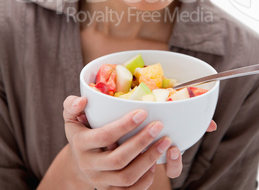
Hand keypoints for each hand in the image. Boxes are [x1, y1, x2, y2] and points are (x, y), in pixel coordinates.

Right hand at [63, 95, 182, 188]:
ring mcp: (101, 181)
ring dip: (149, 160)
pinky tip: (155, 162)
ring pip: (127, 177)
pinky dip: (146, 178)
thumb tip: (82, 100)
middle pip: (118, 159)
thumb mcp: (72, 116)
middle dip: (141, 142)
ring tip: (165, 142)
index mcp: (80, 144)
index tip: (143, 112)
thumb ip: (72, 105)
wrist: (79, 161)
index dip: (124, 125)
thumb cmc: (81, 131)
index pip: (104, 136)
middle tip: (158, 125)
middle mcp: (89, 165)